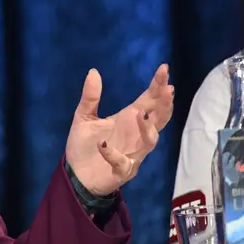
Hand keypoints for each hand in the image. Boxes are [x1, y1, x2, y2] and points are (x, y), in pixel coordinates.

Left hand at [65, 64, 173, 195]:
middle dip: (164, 106)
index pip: (148, 101)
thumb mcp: (84, 117)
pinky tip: (103, 144)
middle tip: (168, 90)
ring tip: (140, 114)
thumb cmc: (85, 145)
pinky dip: (114, 154)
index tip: (164, 69)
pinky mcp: (121, 172)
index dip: (158, 86)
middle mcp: (135, 136)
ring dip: (147, 128)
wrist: (75, 175)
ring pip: (150, 142)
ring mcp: (132, 154)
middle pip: (158, 120)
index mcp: (128, 120)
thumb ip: (90, 97)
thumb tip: (93, 71)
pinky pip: (122, 163)